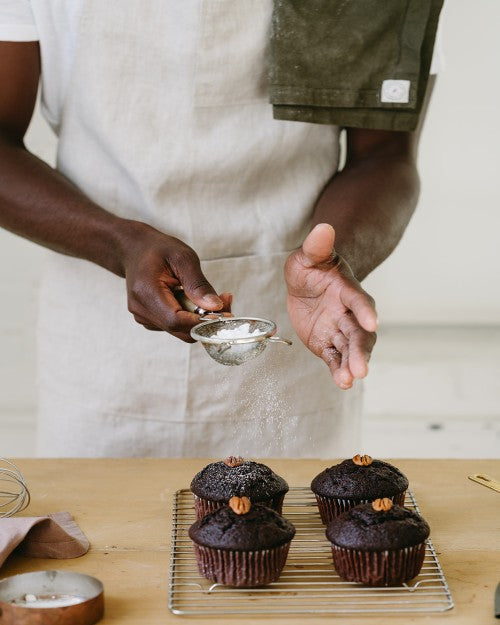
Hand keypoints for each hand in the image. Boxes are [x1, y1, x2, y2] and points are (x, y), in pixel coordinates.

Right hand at [119, 221, 230, 340]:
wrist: (135, 250)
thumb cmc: (159, 250)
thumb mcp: (183, 257)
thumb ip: (198, 284)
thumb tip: (215, 307)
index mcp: (146, 292)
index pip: (175, 320)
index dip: (201, 321)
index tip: (224, 312)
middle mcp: (141, 309)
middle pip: (179, 329)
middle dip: (206, 321)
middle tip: (225, 302)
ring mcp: (143, 317)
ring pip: (180, 330)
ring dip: (199, 319)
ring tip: (209, 297)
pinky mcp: (150, 321)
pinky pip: (175, 327)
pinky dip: (190, 318)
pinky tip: (193, 301)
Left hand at [285, 223, 377, 388]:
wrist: (308, 286)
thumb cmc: (311, 267)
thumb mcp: (307, 256)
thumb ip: (316, 246)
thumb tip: (323, 227)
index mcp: (345, 289)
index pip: (357, 299)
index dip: (364, 310)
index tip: (372, 323)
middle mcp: (348, 312)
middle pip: (358, 332)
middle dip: (360, 350)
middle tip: (361, 368)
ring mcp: (340, 330)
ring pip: (349, 348)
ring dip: (351, 364)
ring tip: (350, 379)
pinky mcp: (329, 344)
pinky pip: (336, 359)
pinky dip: (339, 370)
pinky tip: (342, 382)